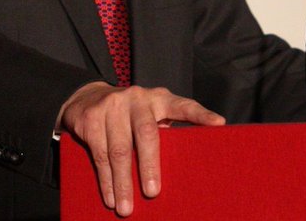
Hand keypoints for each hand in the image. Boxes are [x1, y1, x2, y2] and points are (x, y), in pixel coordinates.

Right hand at [59, 82, 224, 215]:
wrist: (86, 97)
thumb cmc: (128, 115)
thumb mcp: (150, 114)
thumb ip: (165, 130)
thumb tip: (188, 165)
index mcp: (159, 98)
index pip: (183, 105)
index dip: (201, 114)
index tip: (219, 124)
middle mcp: (137, 98)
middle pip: (146, 134)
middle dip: (150, 166)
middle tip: (153, 192)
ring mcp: (112, 106)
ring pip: (119, 150)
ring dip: (123, 183)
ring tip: (126, 208)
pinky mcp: (91, 118)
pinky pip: (99, 154)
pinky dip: (105, 180)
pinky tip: (110, 196)